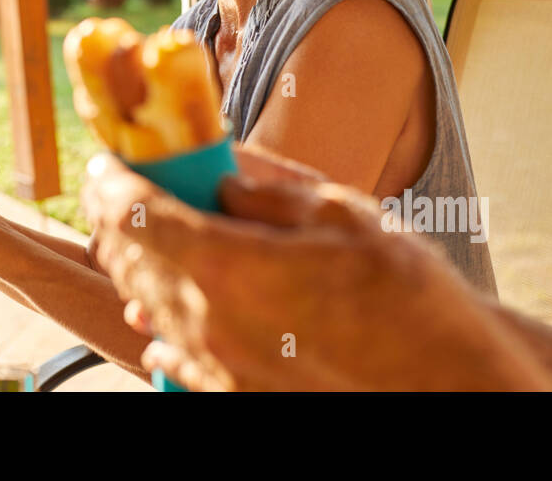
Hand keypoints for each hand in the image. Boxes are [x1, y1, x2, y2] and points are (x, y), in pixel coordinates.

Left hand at [82, 147, 551, 390]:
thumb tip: (222, 173)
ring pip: (147, 307)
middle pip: (131, 262)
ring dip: (137, 266)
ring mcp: (219, 365)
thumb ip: (268, 190)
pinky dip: (161, 322)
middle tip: (120, 190)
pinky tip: (162, 312)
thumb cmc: (407, 296)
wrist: (445, 384)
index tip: (106, 159)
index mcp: (230, 265)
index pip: (136, 213)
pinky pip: (173, 355)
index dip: (111, 180)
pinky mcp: (234, 392)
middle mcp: (210, 321)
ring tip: (142, 238)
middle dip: (117, 219)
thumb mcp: (342, 215)